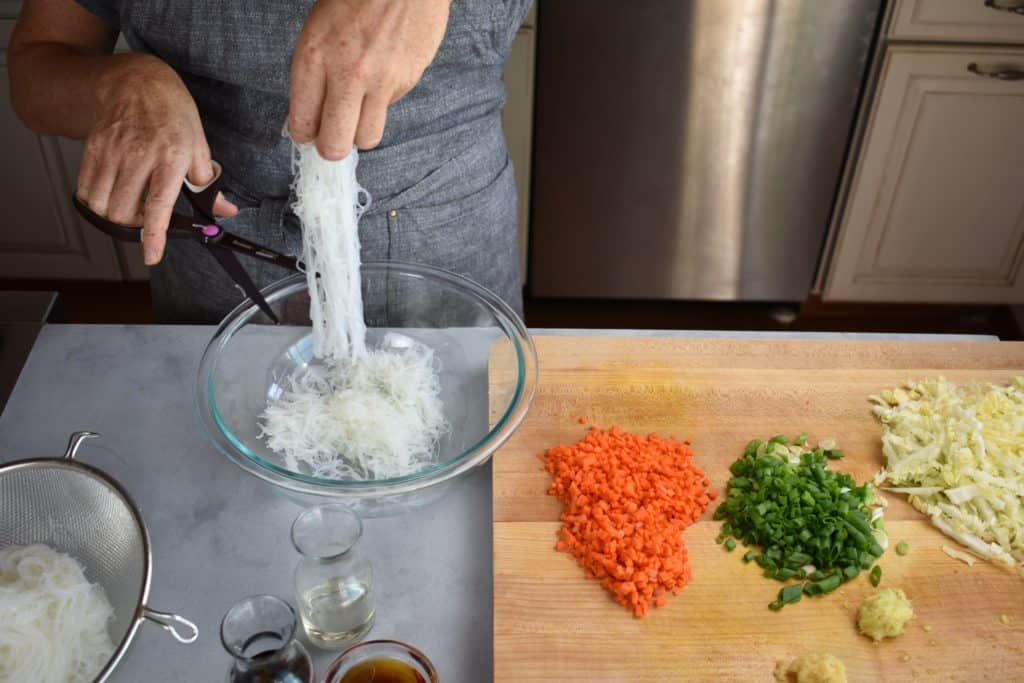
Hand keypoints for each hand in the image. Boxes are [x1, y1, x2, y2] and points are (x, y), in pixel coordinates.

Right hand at [75, 55, 236, 264]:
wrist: (140, 84)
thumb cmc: (174, 116)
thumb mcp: (199, 148)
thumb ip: (209, 185)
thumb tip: (224, 211)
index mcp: (171, 158)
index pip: (158, 205)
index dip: (154, 235)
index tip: (152, 255)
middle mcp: (139, 156)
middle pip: (123, 212)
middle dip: (133, 226)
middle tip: (145, 217)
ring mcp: (113, 151)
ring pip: (102, 204)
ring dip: (113, 215)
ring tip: (129, 203)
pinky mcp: (93, 148)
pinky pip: (86, 189)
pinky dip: (95, 202)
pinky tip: (111, 194)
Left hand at [288, 0, 449, 159]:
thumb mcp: (319, 28)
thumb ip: (315, 73)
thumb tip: (314, 115)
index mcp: (314, 57)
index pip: (302, 123)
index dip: (306, 135)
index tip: (311, 131)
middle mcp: (346, 74)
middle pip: (335, 145)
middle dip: (332, 148)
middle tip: (334, 137)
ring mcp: (380, 80)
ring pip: (367, 138)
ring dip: (361, 131)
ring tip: (361, 109)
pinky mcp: (407, 81)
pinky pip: (390, 109)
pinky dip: (384, 99)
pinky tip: (384, 71)